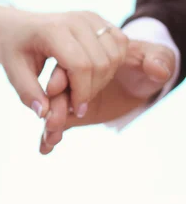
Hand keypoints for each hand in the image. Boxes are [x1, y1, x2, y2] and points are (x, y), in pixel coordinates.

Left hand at [0, 3, 127, 117]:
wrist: (17, 27)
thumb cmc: (14, 50)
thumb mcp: (13, 72)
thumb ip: (28, 93)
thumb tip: (44, 114)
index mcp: (52, 30)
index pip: (80, 66)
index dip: (81, 93)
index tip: (73, 110)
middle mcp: (75, 19)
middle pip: (100, 63)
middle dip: (91, 90)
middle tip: (76, 102)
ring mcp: (89, 16)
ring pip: (113, 56)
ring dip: (103, 79)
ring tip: (81, 89)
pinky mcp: (99, 19)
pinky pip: (120, 45)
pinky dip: (111, 65)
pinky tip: (91, 75)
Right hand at [40, 40, 175, 153]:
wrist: (138, 80)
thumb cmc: (144, 63)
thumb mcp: (155, 55)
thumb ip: (157, 58)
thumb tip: (157, 68)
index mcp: (86, 57)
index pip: (69, 67)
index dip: (61, 79)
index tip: (55, 90)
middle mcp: (74, 77)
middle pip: (59, 92)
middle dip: (55, 107)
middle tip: (51, 123)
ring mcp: (72, 96)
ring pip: (56, 109)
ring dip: (51, 124)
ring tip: (50, 139)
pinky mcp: (73, 113)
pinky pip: (60, 124)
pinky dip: (49, 136)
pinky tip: (45, 148)